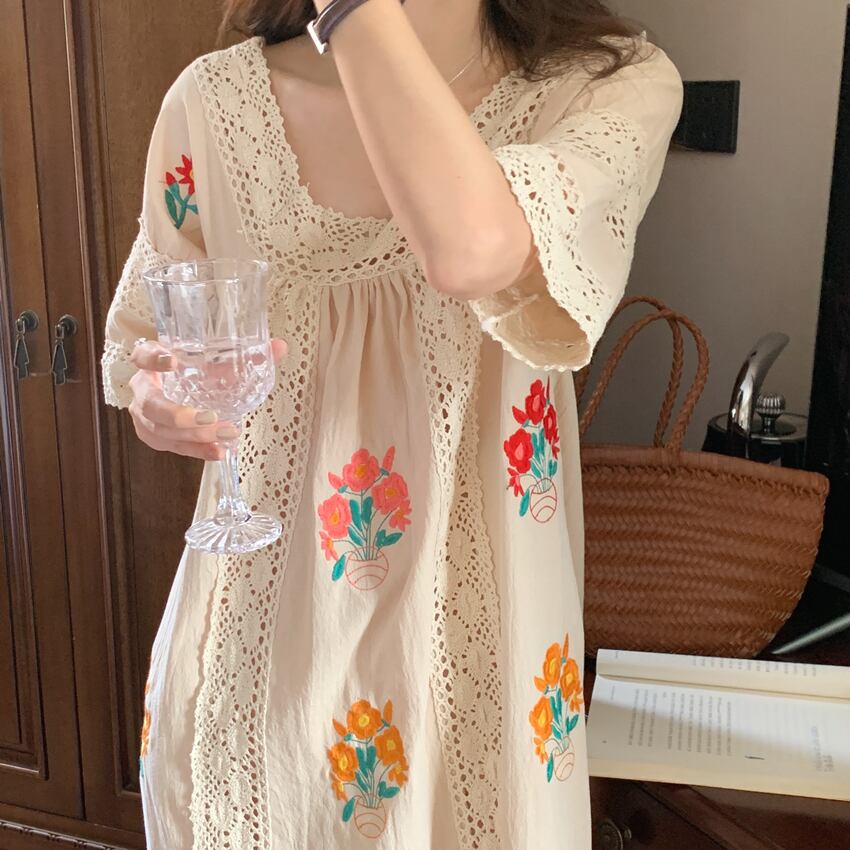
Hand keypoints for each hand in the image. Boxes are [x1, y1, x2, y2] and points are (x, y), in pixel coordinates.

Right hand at [127, 338, 287, 460]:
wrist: (178, 387)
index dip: (152, 359)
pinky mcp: (155, 437)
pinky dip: (198, 451)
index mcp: (151, 362)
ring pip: (162, 431)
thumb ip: (244, 353)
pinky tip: (220, 451)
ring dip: (196, 436)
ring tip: (227, 432)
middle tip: (212, 416)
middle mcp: (143, 390)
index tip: (173, 361)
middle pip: (151, 406)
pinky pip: (174, 447)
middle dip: (180, 415)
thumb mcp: (211, 359)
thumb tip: (279, 347)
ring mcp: (145, 417)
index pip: (141, 356)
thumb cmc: (194, 370)